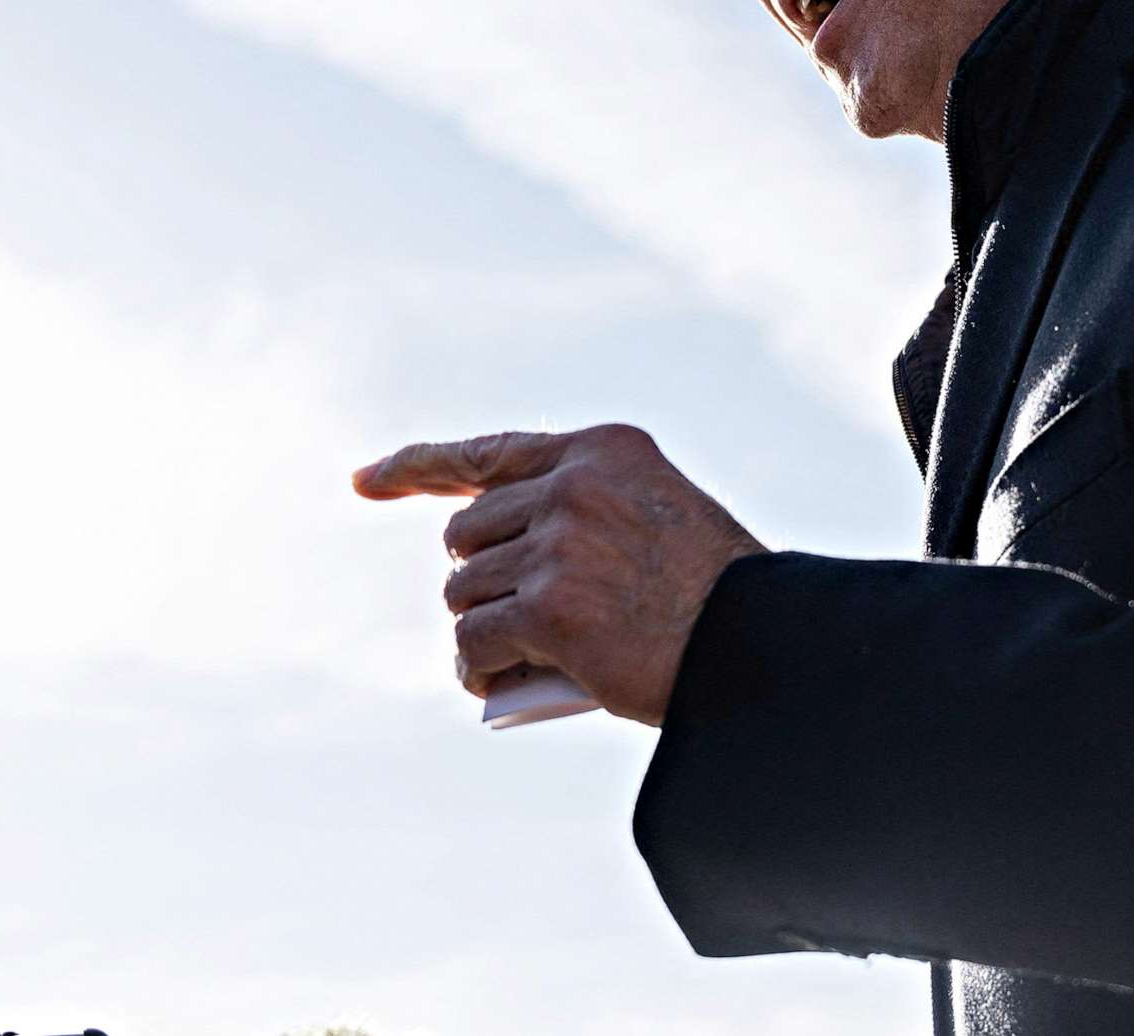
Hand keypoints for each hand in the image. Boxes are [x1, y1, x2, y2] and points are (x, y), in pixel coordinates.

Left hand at [352, 424, 764, 724]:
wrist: (768, 648)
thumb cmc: (719, 600)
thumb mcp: (656, 517)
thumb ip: (584, 515)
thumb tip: (485, 564)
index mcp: (603, 450)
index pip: (488, 453)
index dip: (416, 468)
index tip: (366, 482)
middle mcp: (574, 486)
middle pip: (467, 534)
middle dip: (478, 578)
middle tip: (513, 618)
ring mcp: (558, 545)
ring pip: (463, 591)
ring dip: (476, 626)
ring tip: (514, 655)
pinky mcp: (548, 609)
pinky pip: (473, 641)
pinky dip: (474, 669)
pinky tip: (489, 683)